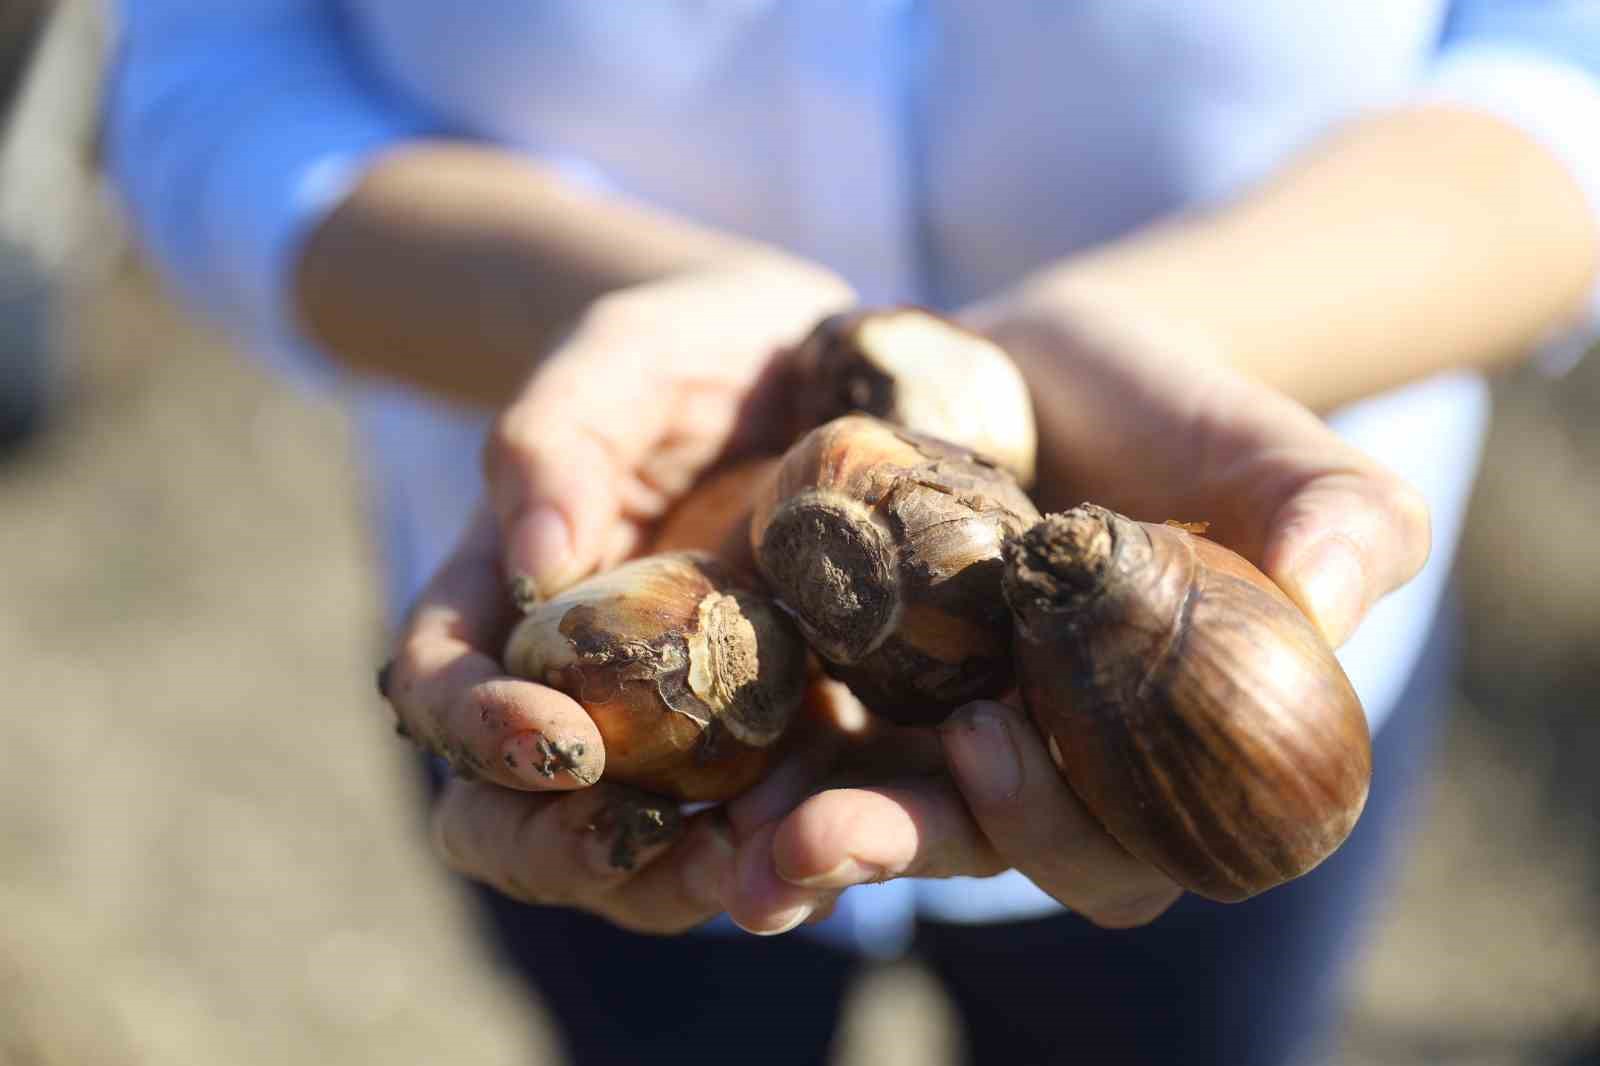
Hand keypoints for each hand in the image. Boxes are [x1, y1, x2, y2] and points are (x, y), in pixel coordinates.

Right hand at [377, 256, 852, 932]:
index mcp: (501, 598)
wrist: (803, 363)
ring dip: (684, 879)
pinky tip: (836, 837)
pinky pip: (760, 823)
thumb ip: (557, 439)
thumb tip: (535, 564)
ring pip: (636, 851)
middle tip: (656, 844)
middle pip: (516, 814)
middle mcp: (573, 684)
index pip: (441, 690)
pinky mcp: (772, 736)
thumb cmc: (686, 347)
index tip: (560, 740)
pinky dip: (785, 849)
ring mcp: (672, 725)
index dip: (479, 732)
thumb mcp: (622, 357)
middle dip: (570, 849)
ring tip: (759, 870)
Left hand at [725, 288, 1430, 931]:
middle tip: (804, 843)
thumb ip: (1340, 520)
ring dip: (800, 837)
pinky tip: (689, 769)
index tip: (992, 740)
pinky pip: (801, 737)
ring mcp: (941, 737)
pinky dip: (751, 760)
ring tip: (724, 844)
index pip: (1121, 842)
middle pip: (976, 847)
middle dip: (894, 850)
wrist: (1057, 366)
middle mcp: (1046, 774)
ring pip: (877, 811)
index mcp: (1158, 765)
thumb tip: (1330, 593)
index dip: (1061, 821)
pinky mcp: (859, 685)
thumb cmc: (1187, 417)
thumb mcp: (1282, 453)